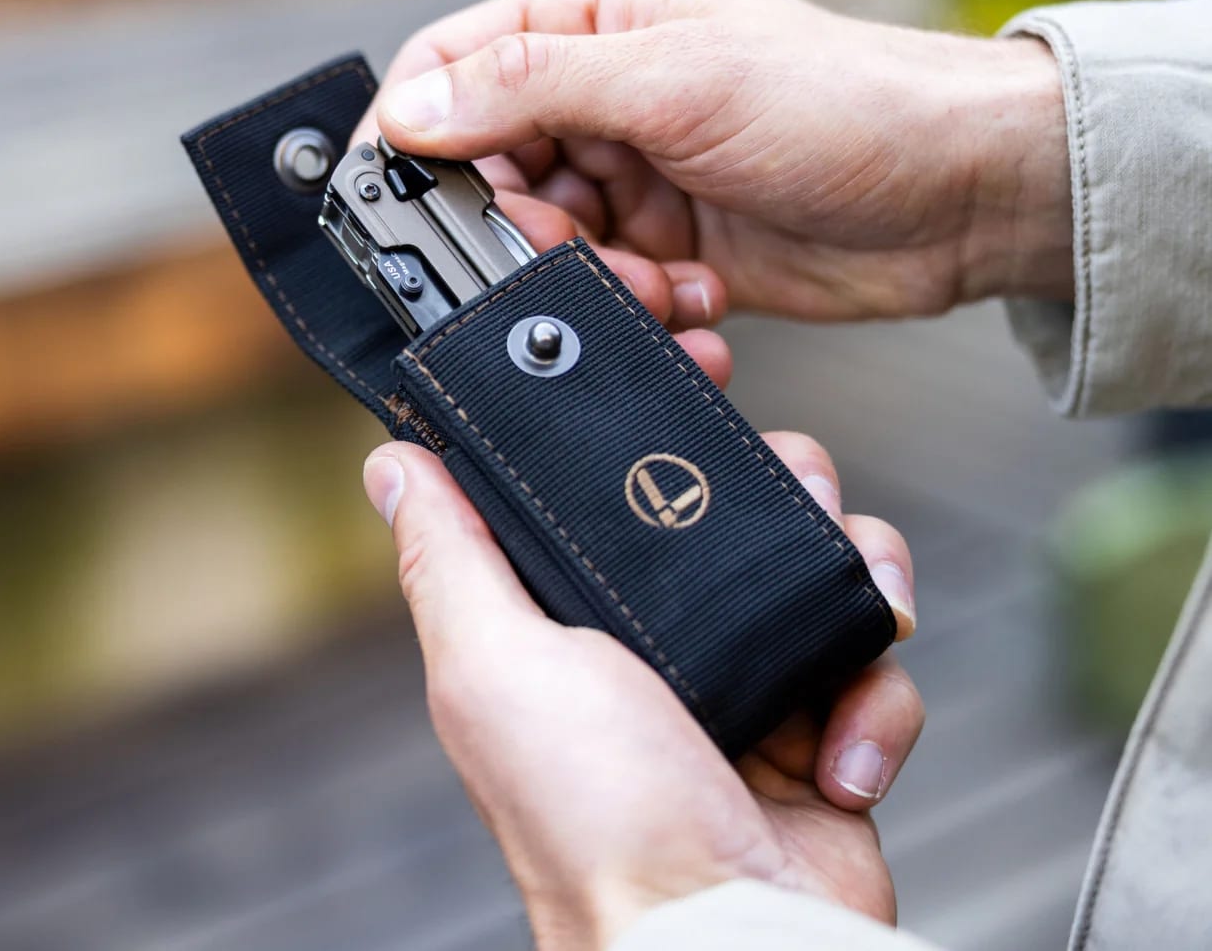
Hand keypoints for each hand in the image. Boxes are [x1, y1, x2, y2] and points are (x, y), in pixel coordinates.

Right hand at [355, 0, 1071, 321]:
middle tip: (583, 252)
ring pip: (549, 248)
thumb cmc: (842, 103)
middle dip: (529, 233)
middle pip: (491, 176)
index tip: (409, 208)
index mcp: (592, 21)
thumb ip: (532, 89)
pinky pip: (611, 292)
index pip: (453, 67)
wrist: (956, 197)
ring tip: (667, 282)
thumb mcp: (676, 80)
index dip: (419, 135)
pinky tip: (701, 298)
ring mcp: (635, 178)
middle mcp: (603, 96)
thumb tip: (410, 110)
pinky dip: (645, 309)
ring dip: (596, 281)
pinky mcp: (668, 250)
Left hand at [363, 429, 921, 949]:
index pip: (622, 486)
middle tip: (799, 490)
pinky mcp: (827, 726)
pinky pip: (875, 661)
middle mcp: (666, 641)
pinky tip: (839, 754)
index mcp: (583, 616)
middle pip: (739, 507)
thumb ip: (449, 559)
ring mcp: (752, 680)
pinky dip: (877, 699)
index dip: (656, 424)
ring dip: (850, 573)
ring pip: (823, 564)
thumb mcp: (500, 667)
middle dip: (782, 488)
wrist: (727, 940)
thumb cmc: (596, 823)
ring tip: (845, 612)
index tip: (697, 374)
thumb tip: (392, 464)